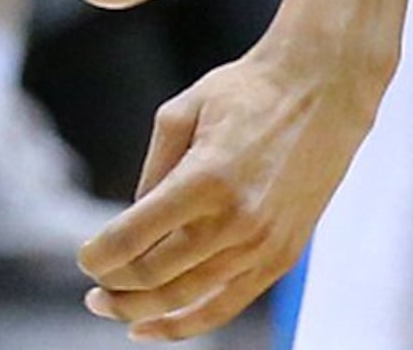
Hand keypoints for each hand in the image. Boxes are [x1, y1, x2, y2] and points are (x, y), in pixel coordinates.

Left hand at [81, 0, 408, 339]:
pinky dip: (184, 324)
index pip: (129, 242)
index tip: (85, 256)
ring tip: (113, 306)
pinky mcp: (283, 254)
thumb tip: (133, 226)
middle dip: (112, 288)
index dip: (96, 257)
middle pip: (151, 278)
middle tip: (94, 287)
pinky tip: (151, 327)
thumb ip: (151, 173)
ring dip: (139, 311)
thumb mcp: (181, 111)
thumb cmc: (250, 90)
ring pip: (184, 300)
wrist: (327, 86)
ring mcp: (262, 243)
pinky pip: (225, 307)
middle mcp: (235, 220)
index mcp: (205, 179)